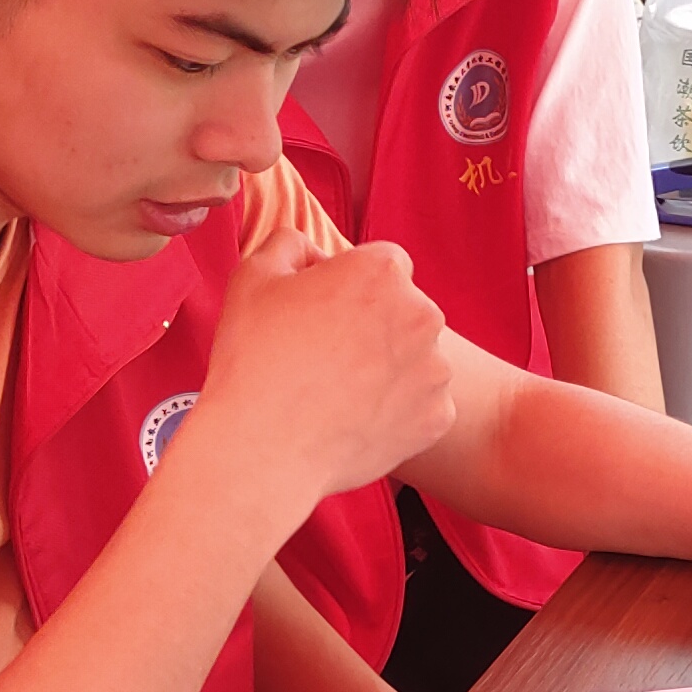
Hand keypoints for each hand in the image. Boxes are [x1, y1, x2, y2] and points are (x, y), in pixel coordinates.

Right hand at [197, 232, 454, 503]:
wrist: (263, 447)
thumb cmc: (253, 359)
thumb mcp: (254, 276)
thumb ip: (289, 244)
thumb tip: (310, 249)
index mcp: (383, 271)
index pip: (383, 264)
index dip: (351, 285)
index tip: (323, 313)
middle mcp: (423, 314)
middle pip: (404, 310)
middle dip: (375, 325)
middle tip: (326, 355)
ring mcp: (435, 370)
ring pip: (415, 358)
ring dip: (388, 368)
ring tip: (338, 391)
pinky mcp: (438, 417)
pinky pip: (421, 405)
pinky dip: (397, 411)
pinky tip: (356, 419)